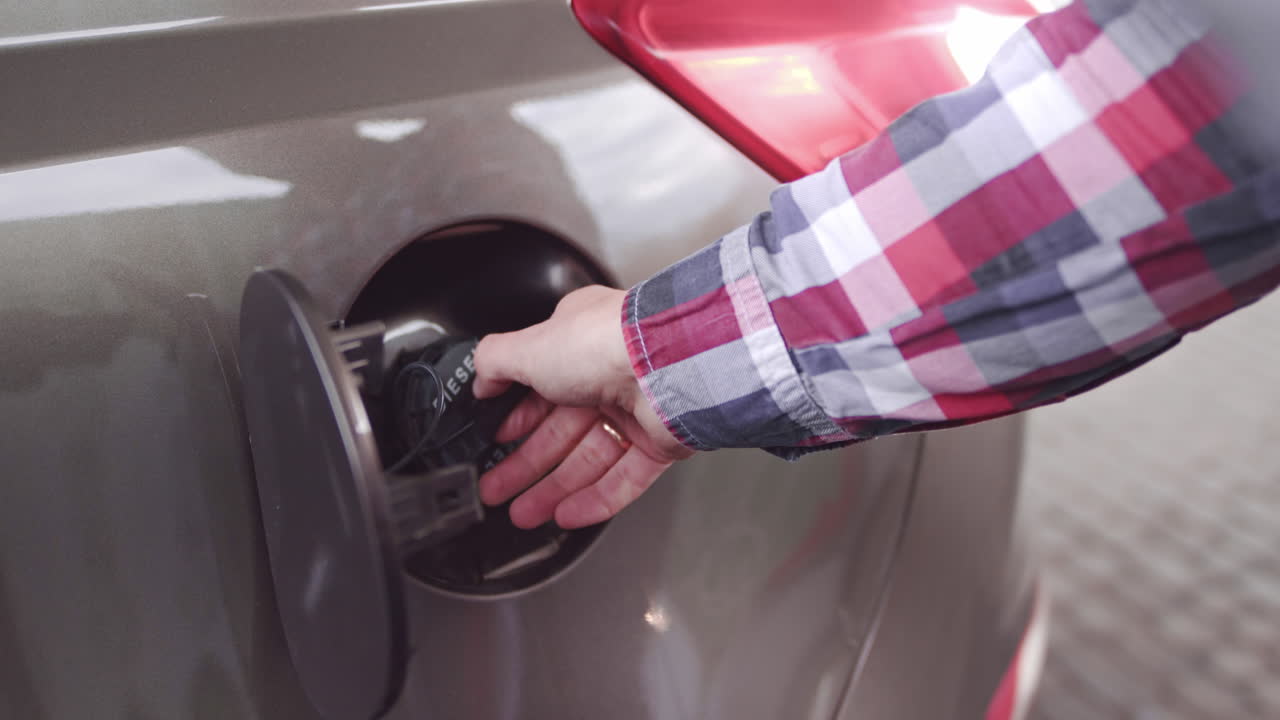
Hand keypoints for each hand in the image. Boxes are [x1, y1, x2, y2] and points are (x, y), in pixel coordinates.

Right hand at [473, 285, 692, 528]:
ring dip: (554, 489)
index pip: (540, 388)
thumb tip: (481, 379)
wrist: (668, 362)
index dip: (515, 419)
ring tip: (523, 514)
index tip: (493, 441)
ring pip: (589, 460)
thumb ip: (495, 362)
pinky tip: (567, 515)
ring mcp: (636, 411)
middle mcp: (609, 376)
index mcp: (579, 345)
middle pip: (560, 432)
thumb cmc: (605, 343)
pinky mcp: (660, 443)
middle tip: (497, 489)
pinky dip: (595, 499)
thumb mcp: (528, 345)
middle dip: (526, 465)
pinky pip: (624, 479)